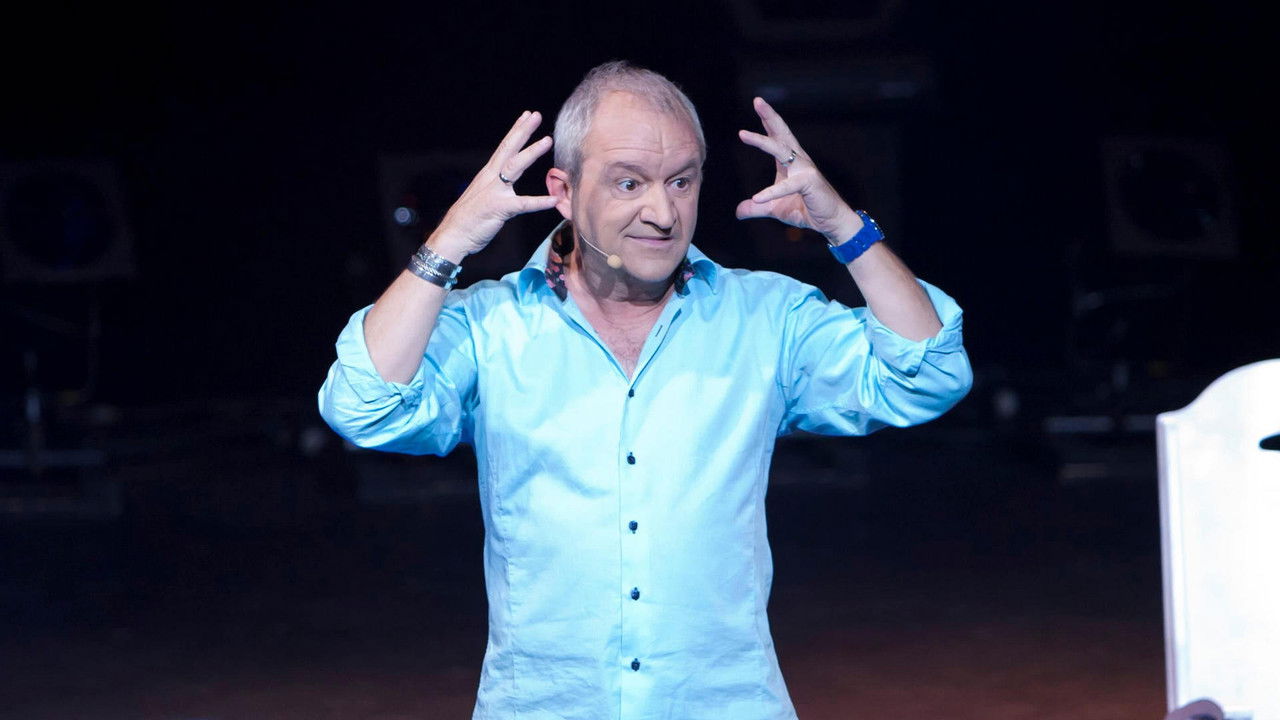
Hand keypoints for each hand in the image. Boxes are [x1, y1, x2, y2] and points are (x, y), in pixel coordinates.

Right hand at [429, 111, 558, 259]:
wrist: (453, 235)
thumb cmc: (469, 218)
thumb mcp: (483, 195)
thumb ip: (497, 186)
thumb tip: (507, 182)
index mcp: (488, 174)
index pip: (504, 148)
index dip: (516, 131)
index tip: (527, 116)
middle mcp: (491, 178)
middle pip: (508, 149)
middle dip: (523, 131)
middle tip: (536, 115)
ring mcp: (495, 192)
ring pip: (514, 167)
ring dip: (531, 152)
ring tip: (547, 140)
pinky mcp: (499, 209)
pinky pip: (523, 204)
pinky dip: (539, 202)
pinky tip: (553, 200)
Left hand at [735, 97, 860, 243]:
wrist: (829, 222)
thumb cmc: (805, 210)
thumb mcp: (774, 208)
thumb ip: (756, 208)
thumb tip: (739, 212)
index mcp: (789, 163)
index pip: (777, 137)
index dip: (767, 121)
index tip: (758, 105)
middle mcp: (798, 161)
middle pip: (781, 133)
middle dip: (769, 116)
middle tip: (757, 100)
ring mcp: (805, 170)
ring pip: (780, 151)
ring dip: (761, 141)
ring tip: (743, 134)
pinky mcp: (809, 183)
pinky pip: (787, 186)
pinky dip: (771, 192)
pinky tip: (757, 198)